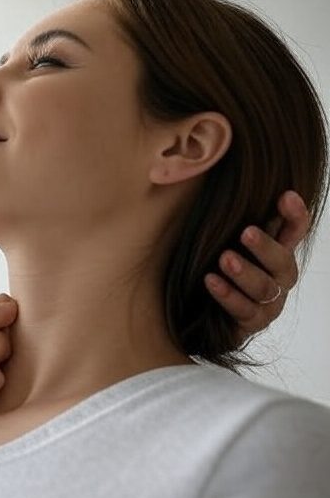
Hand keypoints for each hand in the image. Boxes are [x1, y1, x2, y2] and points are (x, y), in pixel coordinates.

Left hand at [204, 190, 310, 339]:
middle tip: (246, 232)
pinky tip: (211, 281)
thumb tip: (213, 175)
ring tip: (224, 259)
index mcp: (276, 253)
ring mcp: (269, 302)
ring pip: (264, 287)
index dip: (295, 215)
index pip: (294, 231)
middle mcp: (279, 277)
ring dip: (244, 272)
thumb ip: (229, 220)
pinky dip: (227, 295)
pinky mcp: (253, 323)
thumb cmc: (215, 270)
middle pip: (283, 261)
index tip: (286, 195)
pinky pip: (244, 310)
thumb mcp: (222, 241)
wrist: (202, 316)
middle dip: (265, 247)